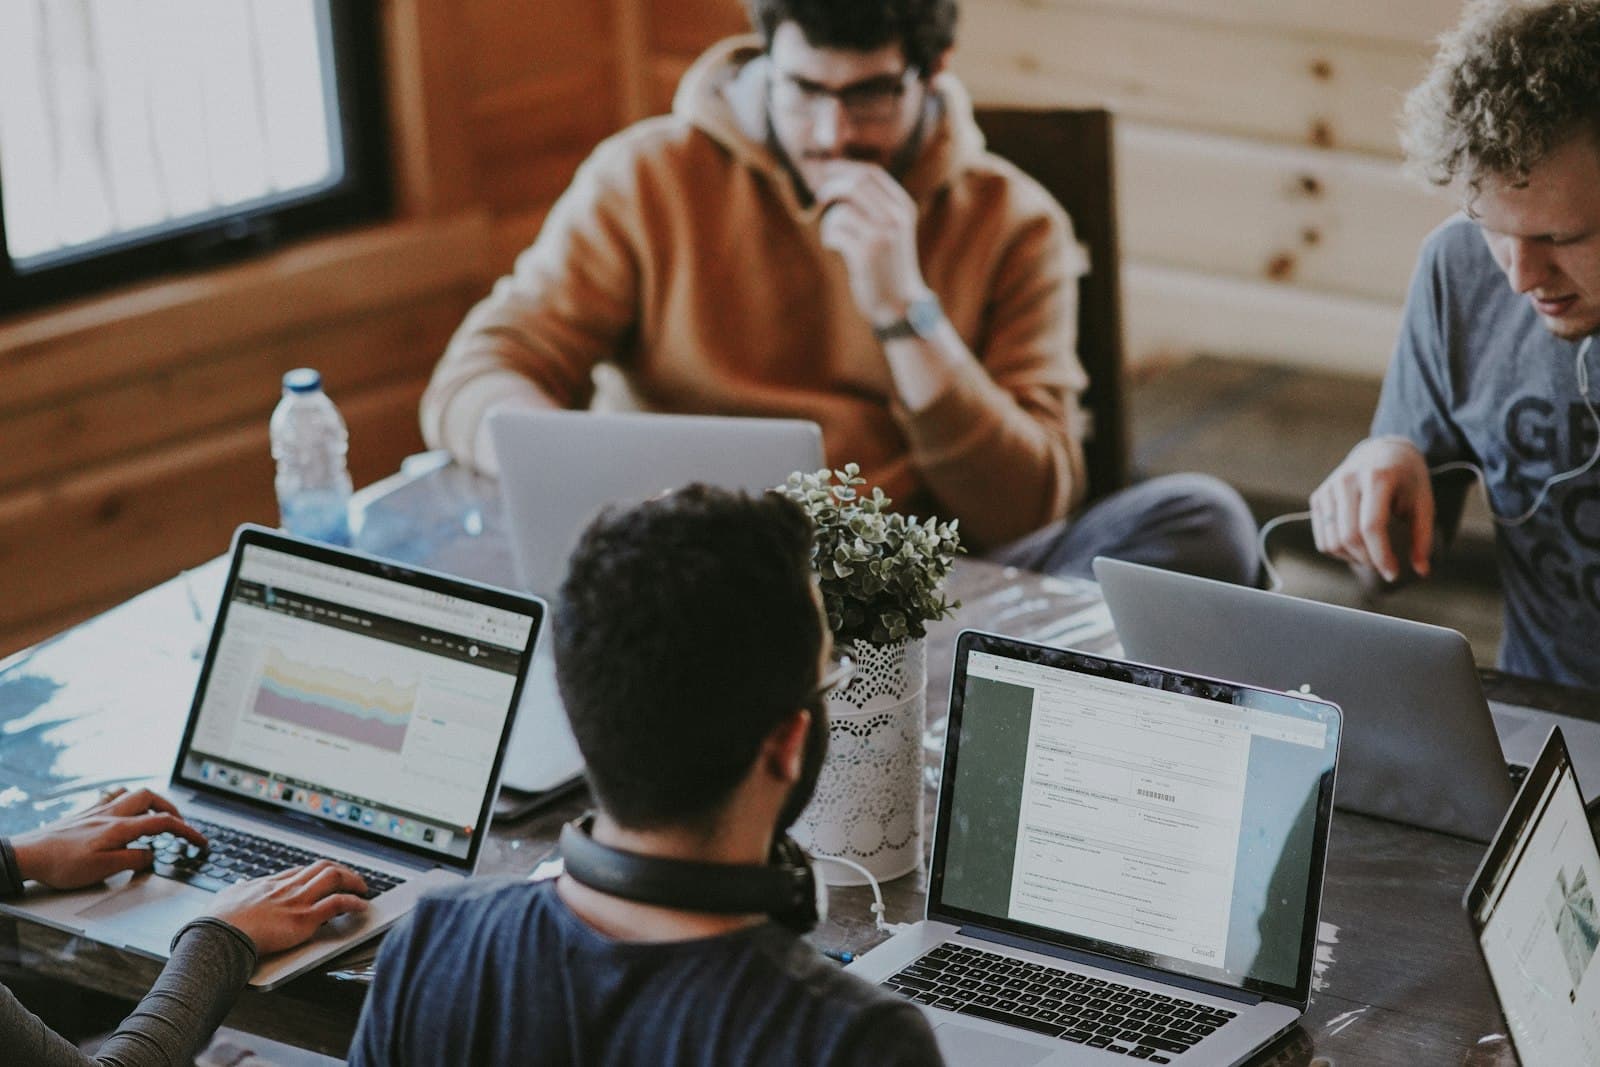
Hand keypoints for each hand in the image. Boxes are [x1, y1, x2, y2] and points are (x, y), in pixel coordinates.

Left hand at [10, 787, 207, 890]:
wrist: (27, 855)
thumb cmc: (61, 864)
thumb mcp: (102, 870)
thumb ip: (133, 859)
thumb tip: (151, 854)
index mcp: (120, 827)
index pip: (163, 823)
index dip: (187, 831)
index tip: (200, 841)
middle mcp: (111, 814)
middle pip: (151, 798)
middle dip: (172, 809)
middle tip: (180, 824)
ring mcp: (97, 810)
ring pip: (133, 793)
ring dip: (151, 801)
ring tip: (157, 814)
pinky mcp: (85, 813)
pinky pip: (113, 796)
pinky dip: (127, 799)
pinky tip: (124, 809)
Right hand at [206, 860, 368, 955]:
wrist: (218, 936)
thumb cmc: (218, 923)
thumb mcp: (226, 898)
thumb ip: (237, 890)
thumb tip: (239, 884)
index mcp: (269, 884)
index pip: (300, 871)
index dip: (316, 873)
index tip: (326, 877)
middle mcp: (286, 888)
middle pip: (321, 868)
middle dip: (341, 871)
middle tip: (352, 879)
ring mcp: (297, 901)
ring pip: (334, 878)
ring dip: (353, 881)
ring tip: (363, 888)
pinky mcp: (305, 918)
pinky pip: (338, 903)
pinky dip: (354, 902)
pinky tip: (361, 905)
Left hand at [814, 161, 927, 326]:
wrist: (899, 303)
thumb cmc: (888, 265)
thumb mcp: (892, 230)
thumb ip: (875, 206)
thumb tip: (839, 179)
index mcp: (903, 207)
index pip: (871, 173)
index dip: (845, 168)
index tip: (826, 171)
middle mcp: (895, 217)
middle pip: (855, 184)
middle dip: (831, 187)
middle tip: (819, 198)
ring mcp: (882, 234)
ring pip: (842, 210)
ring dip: (829, 222)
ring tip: (835, 237)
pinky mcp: (866, 253)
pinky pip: (835, 231)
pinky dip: (829, 237)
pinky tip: (836, 247)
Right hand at [1310, 436, 1435, 581]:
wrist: (1383, 451)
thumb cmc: (1407, 479)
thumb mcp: (1423, 502)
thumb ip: (1422, 537)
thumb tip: (1422, 571)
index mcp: (1377, 478)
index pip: (1371, 526)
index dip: (1382, 556)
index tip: (1393, 574)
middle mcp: (1347, 480)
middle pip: (1349, 536)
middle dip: (1367, 559)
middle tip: (1384, 565)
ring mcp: (1329, 488)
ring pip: (1332, 541)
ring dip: (1352, 558)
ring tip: (1370, 555)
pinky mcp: (1318, 497)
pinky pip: (1322, 537)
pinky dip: (1338, 551)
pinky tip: (1356, 547)